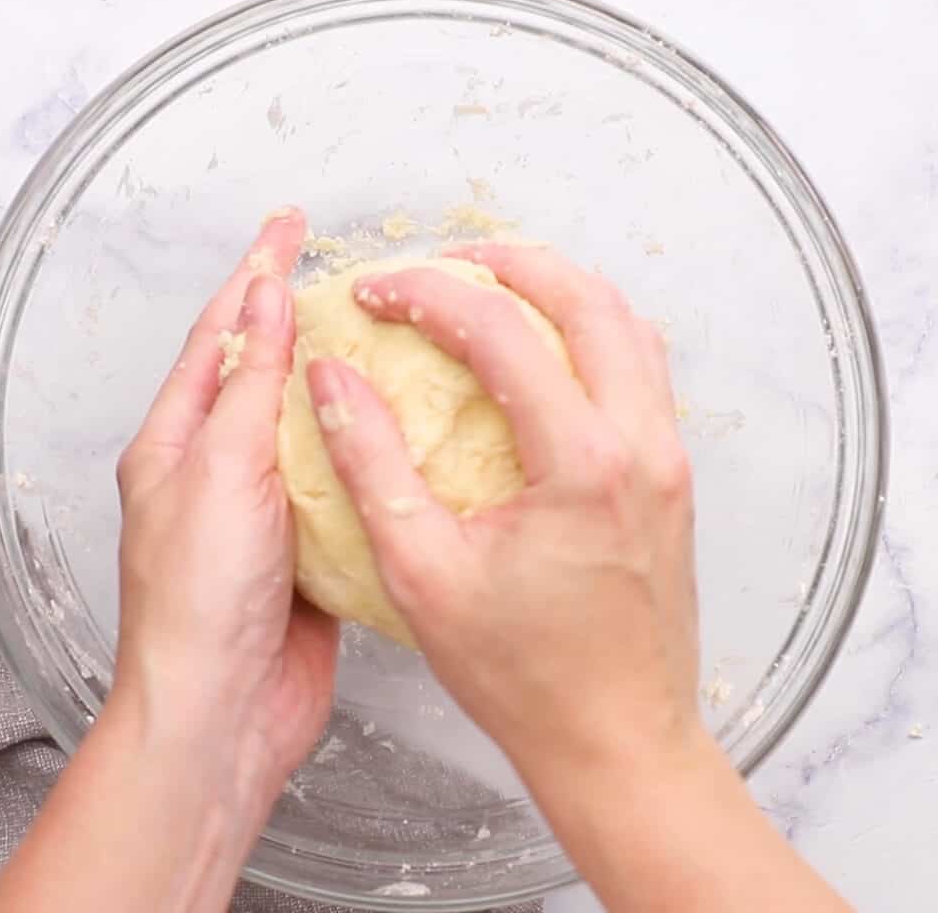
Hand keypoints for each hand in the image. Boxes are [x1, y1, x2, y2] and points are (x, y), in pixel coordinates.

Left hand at [114, 207, 336, 815]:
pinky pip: (342, 480)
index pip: (221, 332)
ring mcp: (267, 506)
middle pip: (265, 371)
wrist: (226, 712)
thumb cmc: (201, 599)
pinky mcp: (310, 543)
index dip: (256, 271)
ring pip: (311, 425)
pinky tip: (405, 430)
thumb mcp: (222, 469)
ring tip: (388, 337)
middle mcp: (220, 466)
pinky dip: (368, 449)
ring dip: (344, 382)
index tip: (289, 225)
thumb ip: (249, 383)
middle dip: (301, 317)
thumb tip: (264, 298)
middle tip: (349, 273)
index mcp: (180, 439)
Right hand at [305, 242, 697, 779]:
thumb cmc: (523, 676)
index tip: (377, 293)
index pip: (501, 332)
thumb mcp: (422, 574)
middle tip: (442, 263)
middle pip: (586, 298)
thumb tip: (333, 381)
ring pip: (626, 324)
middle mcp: (641, 444)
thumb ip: (371, 465)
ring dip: (559, 287)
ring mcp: (667, 457)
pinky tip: (546, 349)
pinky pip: (642, 367)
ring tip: (492, 286)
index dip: (426, 295)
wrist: (618, 741)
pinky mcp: (670, 475)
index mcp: (583, 464)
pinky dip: (592, 331)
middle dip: (506, 262)